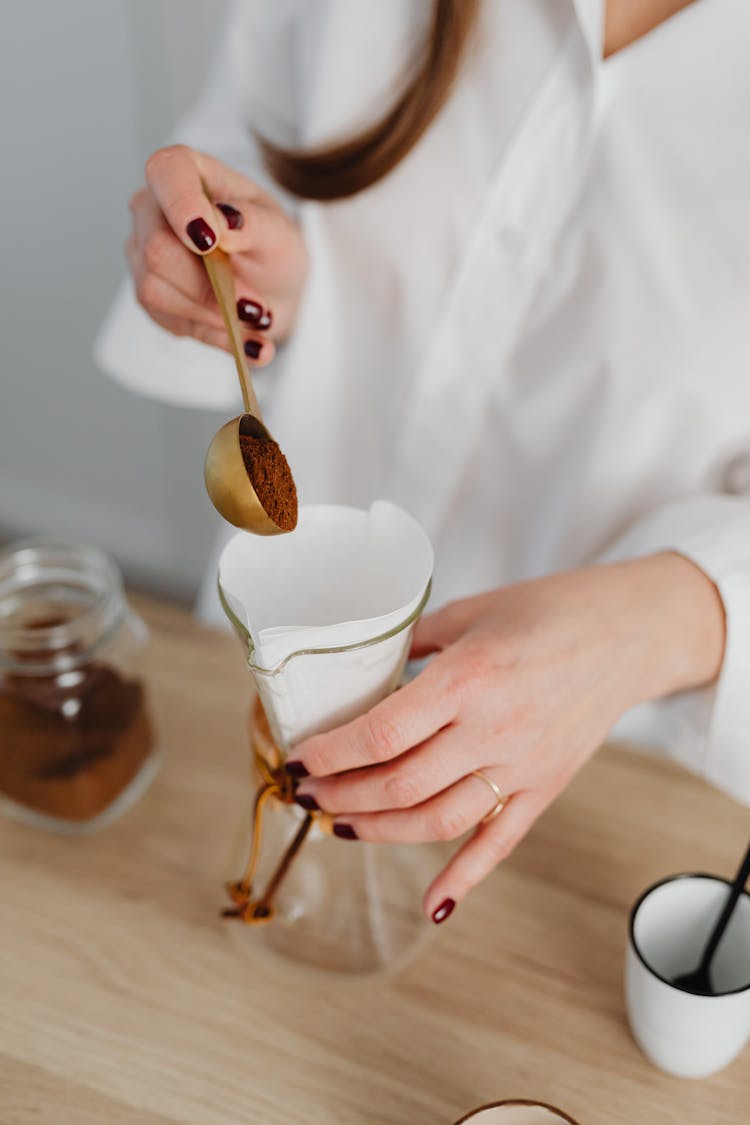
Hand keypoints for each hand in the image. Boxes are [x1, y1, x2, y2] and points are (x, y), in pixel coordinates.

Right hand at [127, 145, 307, 365]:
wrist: (272, 290)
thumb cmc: (271, 247)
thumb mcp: (280, 233)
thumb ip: (254, 224)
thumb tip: (225, 223)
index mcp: (187, 173)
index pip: (166, 173)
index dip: (182, 205)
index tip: (210, 241)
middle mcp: (154, 210)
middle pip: (158, 249)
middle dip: (210, 286)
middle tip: (258, 308)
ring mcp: (143, 254)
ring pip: (156, 292)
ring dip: (214, 316)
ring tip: (259, 324)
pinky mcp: (150, 296)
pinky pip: (170, 322)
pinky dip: (215, 337)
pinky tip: (249, 344)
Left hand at [289, 554, 724, 921]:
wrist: (626, 632)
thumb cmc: (548, 610)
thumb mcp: (468, 611)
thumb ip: (411, 644)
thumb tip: (358, 672)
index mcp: (468, 678)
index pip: (381, 735)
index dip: (330, 754)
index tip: (298, 759)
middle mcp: (493, 730)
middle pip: (399, 785)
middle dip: (340, 796)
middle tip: (307, 794)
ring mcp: (523, 767)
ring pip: (438, 822)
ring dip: (380, 832)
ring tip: (341, 826)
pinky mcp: (546, 788)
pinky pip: (499, 843)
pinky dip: (463, 877)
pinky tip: (431, 902)